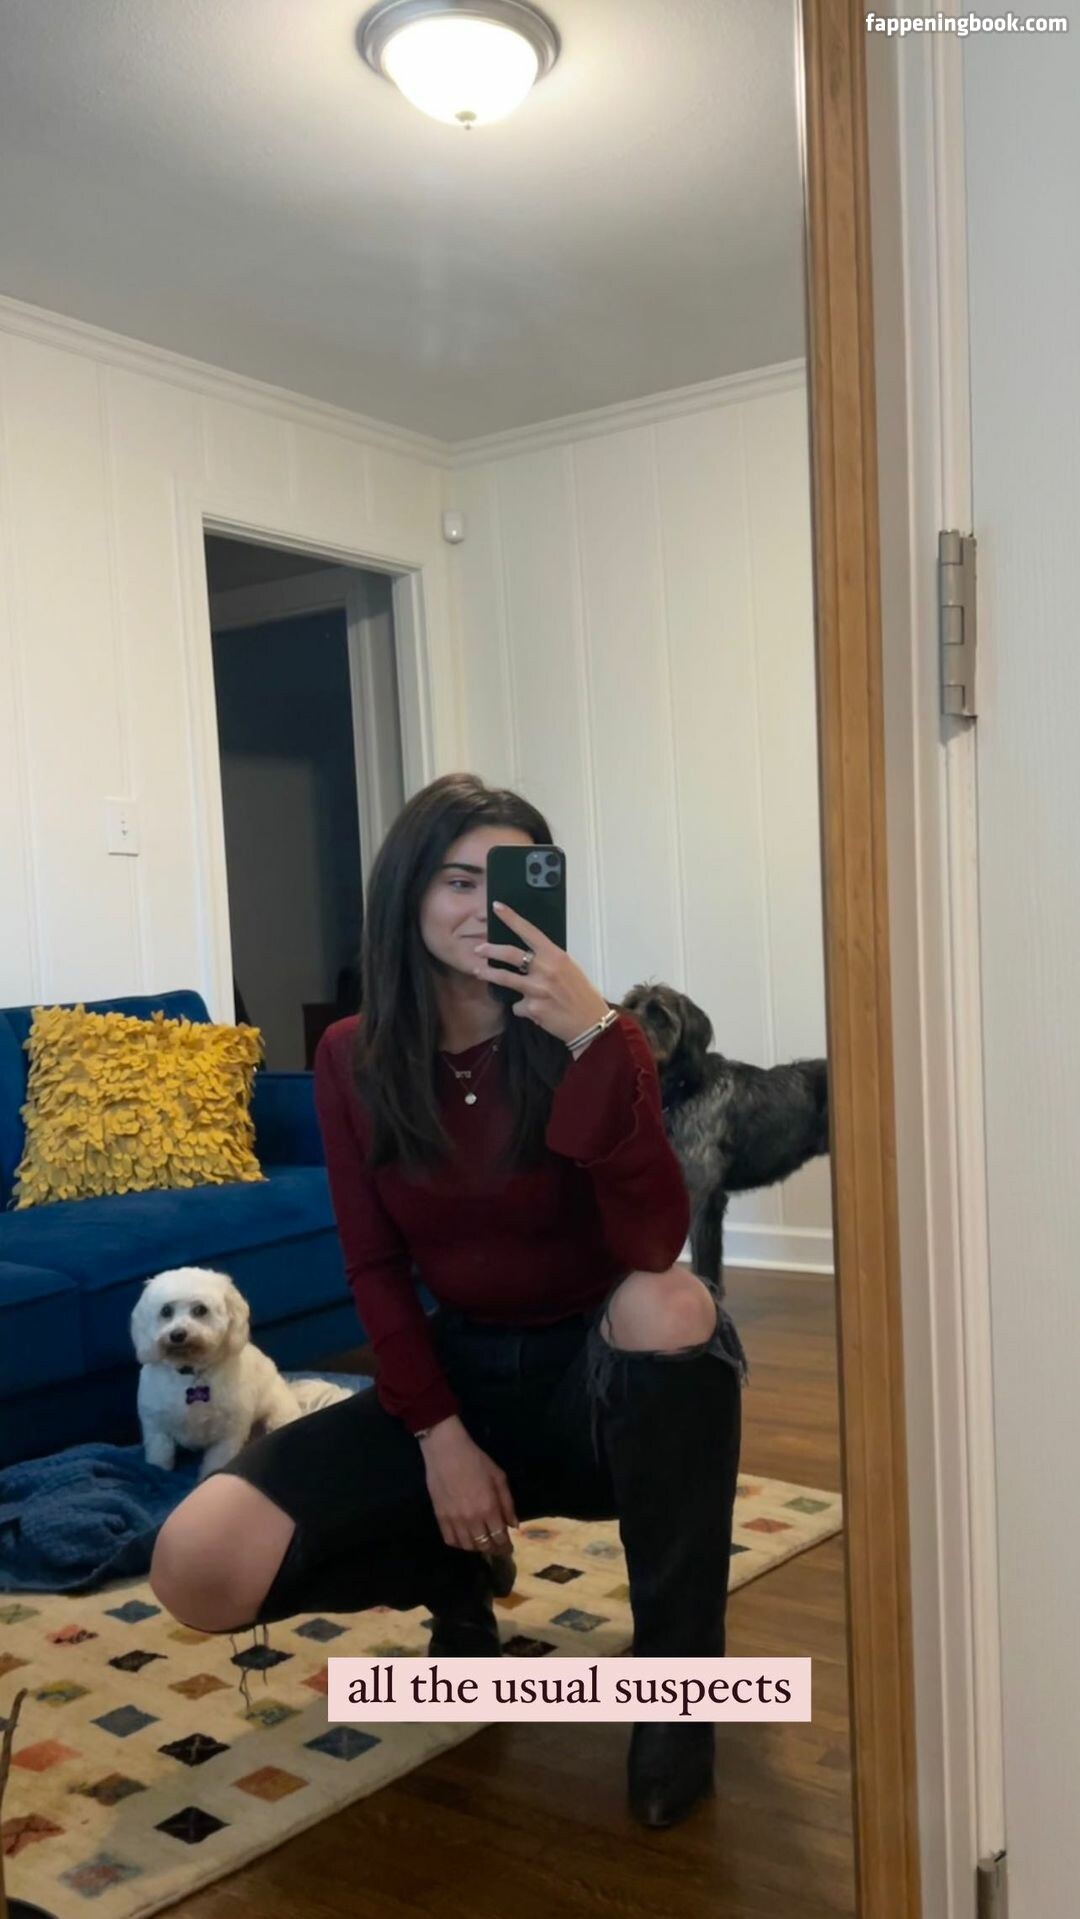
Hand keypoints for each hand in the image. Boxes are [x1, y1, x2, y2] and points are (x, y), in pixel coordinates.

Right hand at [420, 1416, 517, 1556]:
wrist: (446, 1451)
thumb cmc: (476, 1461)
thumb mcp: (499, 1477)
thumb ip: (507, 1503)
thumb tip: (513, 1525)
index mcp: (489, 1508)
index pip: (500, 1538)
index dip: (506, 1547)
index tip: (509, 1548)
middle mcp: (472, 1519)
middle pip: (484, 1545)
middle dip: (493, 1549)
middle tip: (497, 1546)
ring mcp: (454, 1520)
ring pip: (467, 1546)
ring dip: (477, 1548)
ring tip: (481, 1542)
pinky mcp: (440, 1517)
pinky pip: (450, 1540)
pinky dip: (459, 1544)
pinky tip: (465, 1539)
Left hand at [472, 901, 608, 1046]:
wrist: (590, 1022)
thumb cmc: (581, 993)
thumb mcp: (568, 969)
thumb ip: (548, 961)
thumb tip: (529, 955)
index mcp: (555, 955)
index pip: (529, 931)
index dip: (511, 918)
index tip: (496, 907)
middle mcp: (545, 969)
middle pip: (510, 954)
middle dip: (490, 950)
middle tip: (478, 949)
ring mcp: (537, 990)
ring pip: (504, 979)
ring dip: (488, 974)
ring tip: (478, 972)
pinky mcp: (532, 1009)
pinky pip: (517, 1006)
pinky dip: (521, 1007)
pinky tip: (533, 1010)